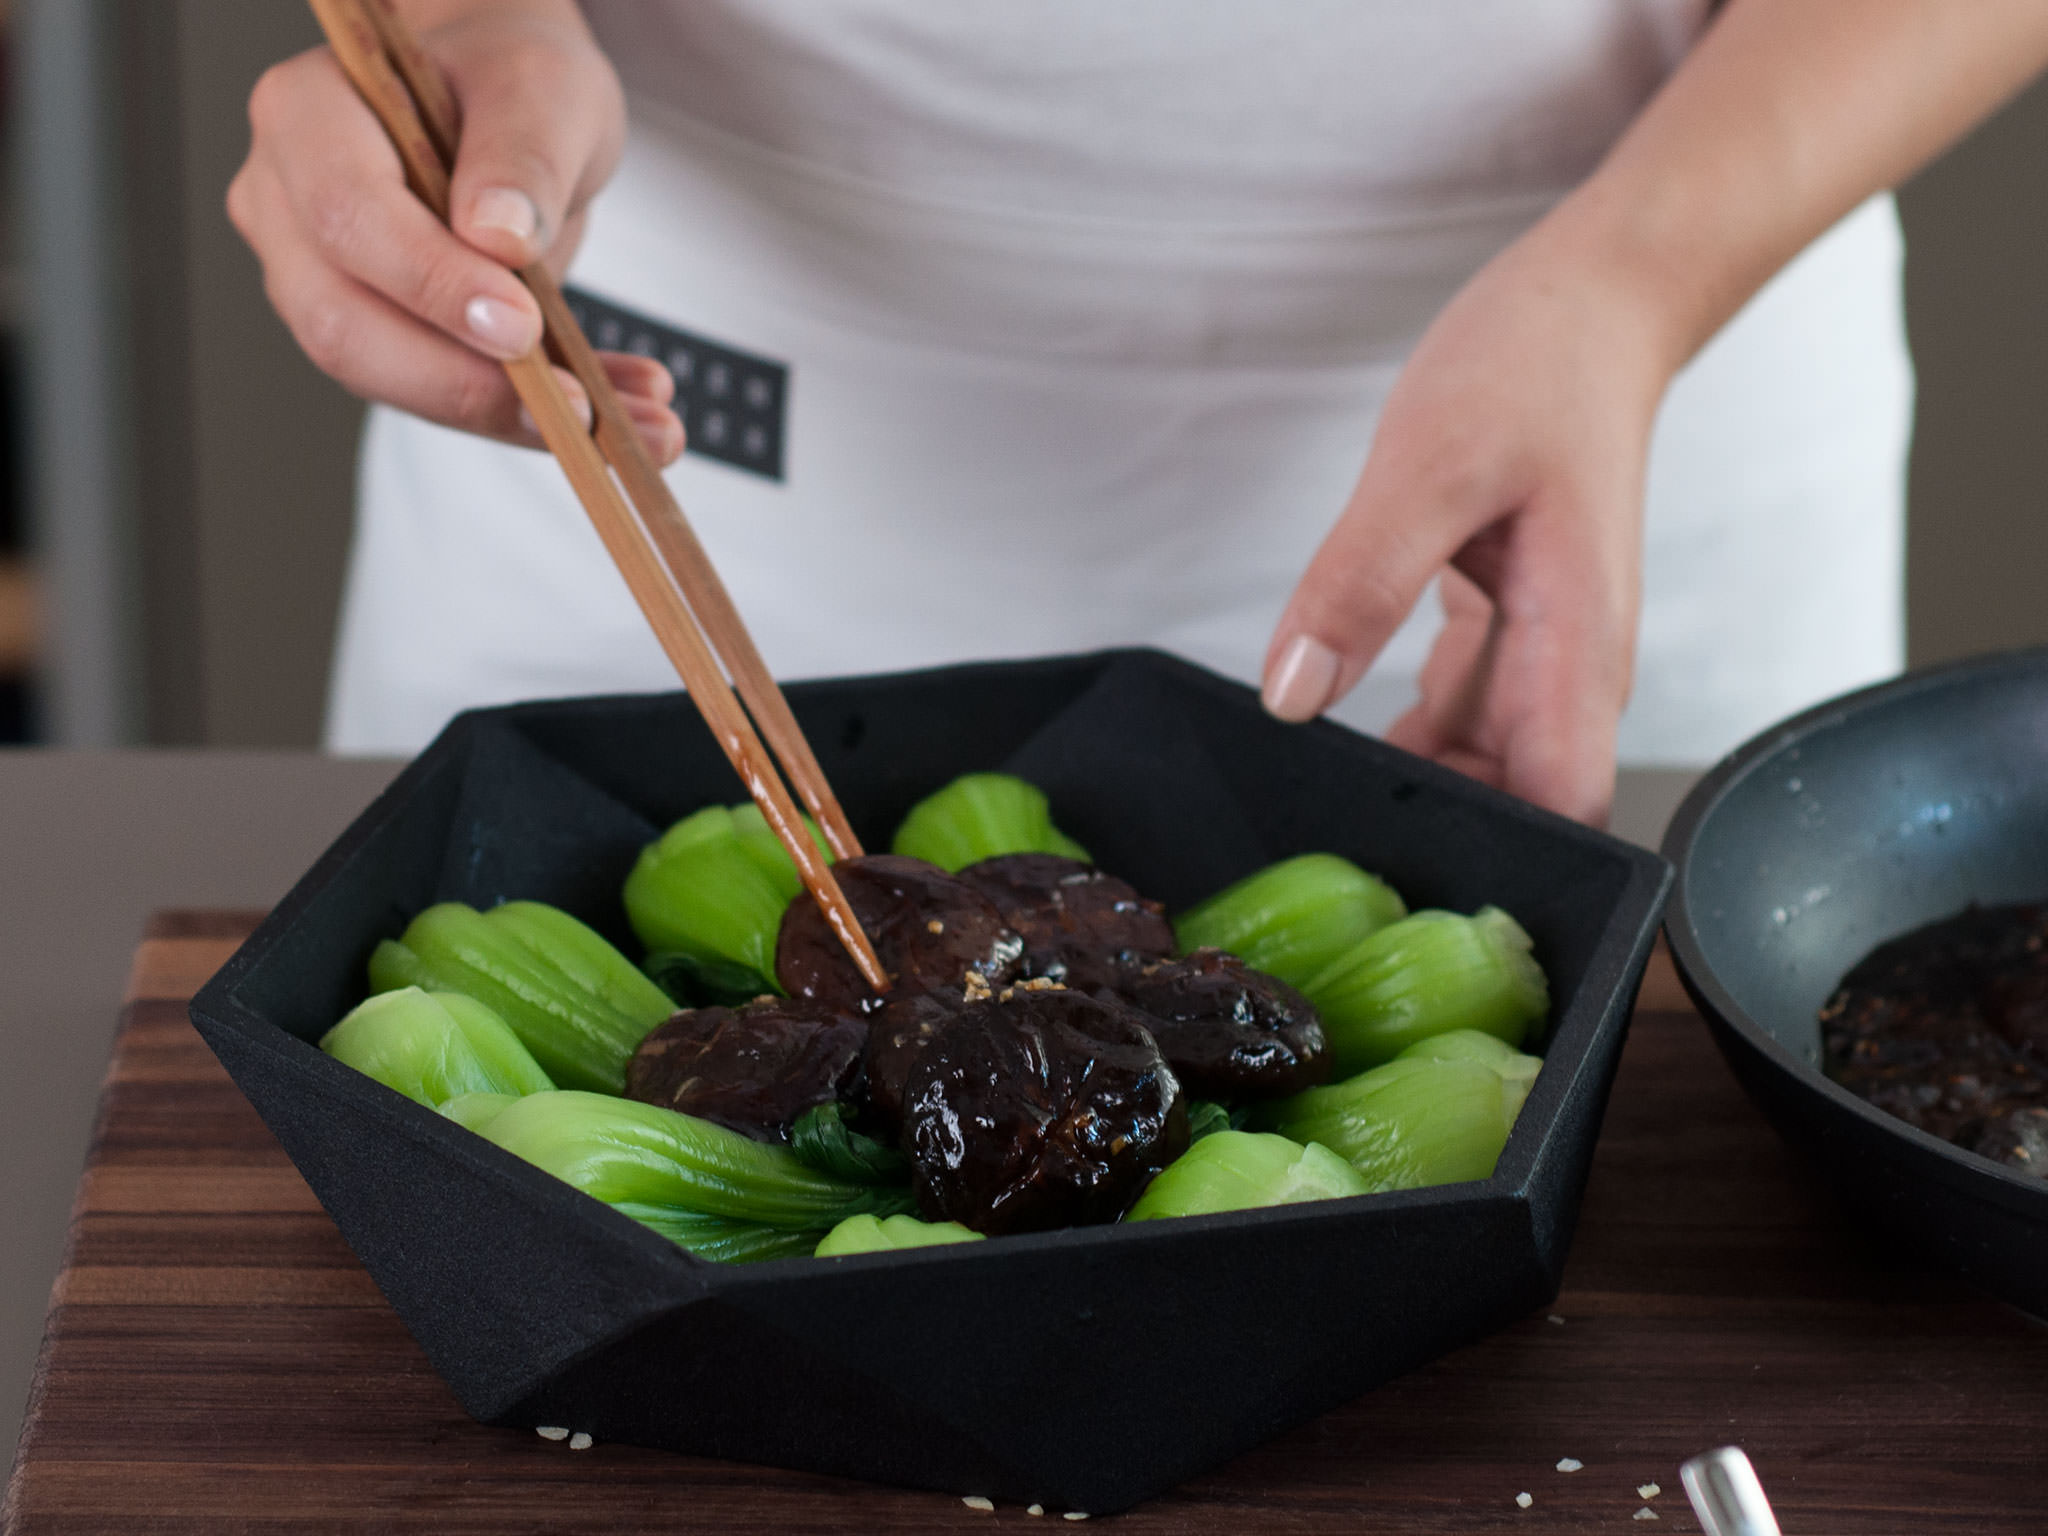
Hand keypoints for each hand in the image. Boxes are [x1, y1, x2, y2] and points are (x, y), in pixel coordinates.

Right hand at [228, 1, 681, 461]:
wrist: (511, 108)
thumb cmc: (510, 80)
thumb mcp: (542, 87)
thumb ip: (522, 153)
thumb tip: (498, 238)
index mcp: (308, 116)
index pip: (348, 218)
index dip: (431, 283)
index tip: (522, 325)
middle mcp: (286, 203)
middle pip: (344, 324)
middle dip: (467, 384)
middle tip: (582, 409)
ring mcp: (315, 279)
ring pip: (388, 381)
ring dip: (514, 418)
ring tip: (638, 422)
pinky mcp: (373, 336)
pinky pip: (440, 395)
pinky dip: (533, 415)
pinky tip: (620, 417)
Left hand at [1260, 213, 1681, 825]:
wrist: (1596, 303)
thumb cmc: (1536, 367)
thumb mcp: (1428, 466)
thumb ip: (1359, 583)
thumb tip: (1293, 697)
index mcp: (1576, 650)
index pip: (1566, 812)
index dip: (1505, 867)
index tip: (1413, 885)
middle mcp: (1572, 670)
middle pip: (1520, 806)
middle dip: (1441, 840)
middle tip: (1330, 850)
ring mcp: (1546, 654)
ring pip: (1486, 766)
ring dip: (1418, 789)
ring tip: (1323, 802)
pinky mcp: (1514, 630)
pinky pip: (1465, 713)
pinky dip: (1413, 734)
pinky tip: (1346, 730)